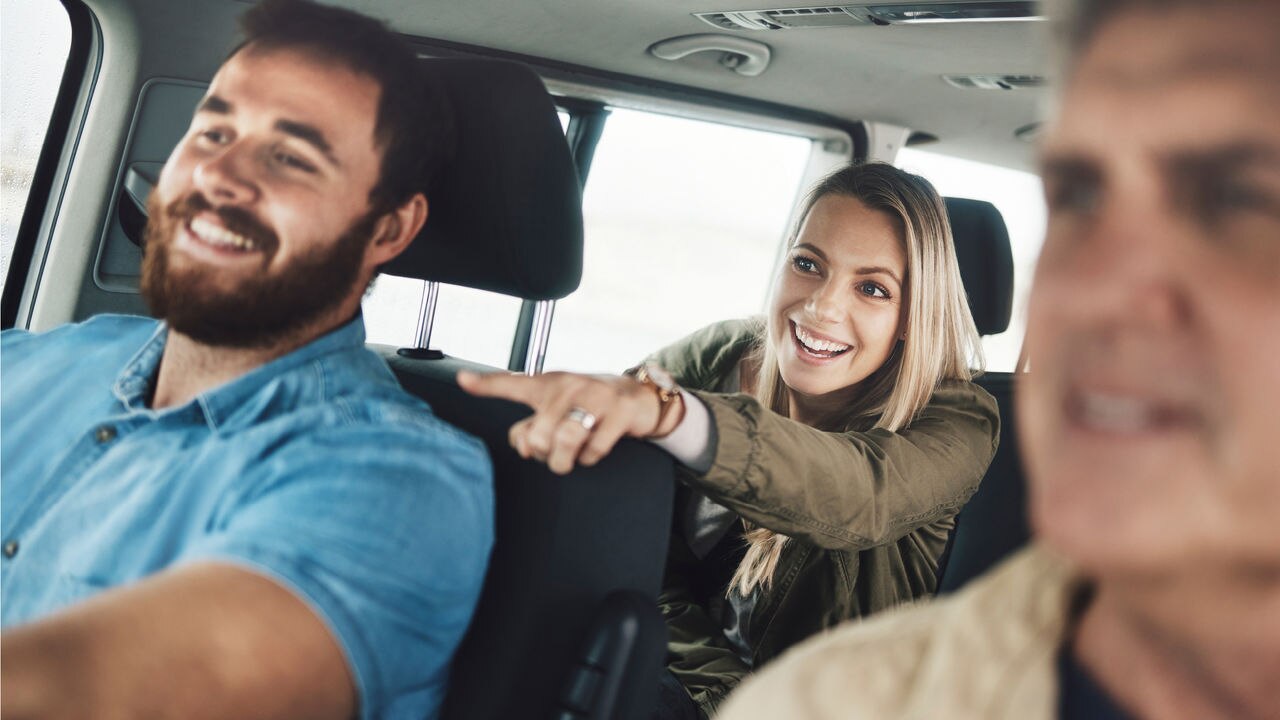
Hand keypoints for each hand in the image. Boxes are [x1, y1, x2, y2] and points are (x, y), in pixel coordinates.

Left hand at [457, 370, 682, 474]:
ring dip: (565, 461)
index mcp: (548, 384)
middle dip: (544, 454)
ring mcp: (596, 397)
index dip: (487, 384)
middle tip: (555, 451)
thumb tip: (521, 445)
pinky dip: (591, 458)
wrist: (636, 396)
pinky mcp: (619, 412)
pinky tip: (595, 448)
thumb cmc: (587, 404)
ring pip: (566, 442)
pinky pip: (594, 450)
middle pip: (539, 435)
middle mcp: (569, 387)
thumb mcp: (557, 407)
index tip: (462, 380)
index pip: (512, 384)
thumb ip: (531, 426)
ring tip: (571, 456)